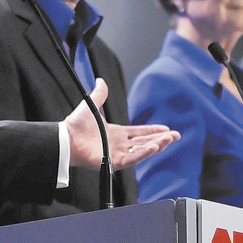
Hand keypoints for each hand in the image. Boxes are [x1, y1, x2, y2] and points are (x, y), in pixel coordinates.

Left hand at [64, 78, 179, 170]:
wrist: (66, 137)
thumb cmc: (76, 125)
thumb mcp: (92, 105)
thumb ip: (100, 94)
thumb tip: (101, 80)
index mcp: (116, 133)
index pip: (139, 133)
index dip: (153, 130)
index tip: (166, 129)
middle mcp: (118, 145)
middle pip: (145, 142)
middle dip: (161, 139)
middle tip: (176, 136)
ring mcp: (117, 154)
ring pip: (142, 150)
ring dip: (156, 145)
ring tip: (169, 140)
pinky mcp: (113, 162)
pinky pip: (132, 158)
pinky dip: (144, 153)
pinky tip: (155, 147)